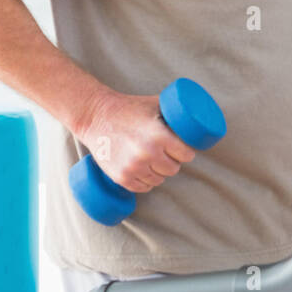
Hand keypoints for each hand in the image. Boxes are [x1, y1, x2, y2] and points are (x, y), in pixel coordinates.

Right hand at [75, 92, 196, 192]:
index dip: (187, 152)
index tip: (184, 150)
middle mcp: (147, 154)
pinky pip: (142, 188)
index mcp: (159, 136)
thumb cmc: (128, 107)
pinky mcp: (120, 177)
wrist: (95, 117)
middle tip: (168, 154)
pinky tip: (145, 172)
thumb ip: (174, 112)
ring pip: (159, 180)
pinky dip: (146, 182)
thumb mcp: (154, 104)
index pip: (186, 155)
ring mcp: (133, 167)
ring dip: (160, 173)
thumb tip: (196, 116)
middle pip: (173, 169)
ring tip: (155, 162)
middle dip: (173, 162)